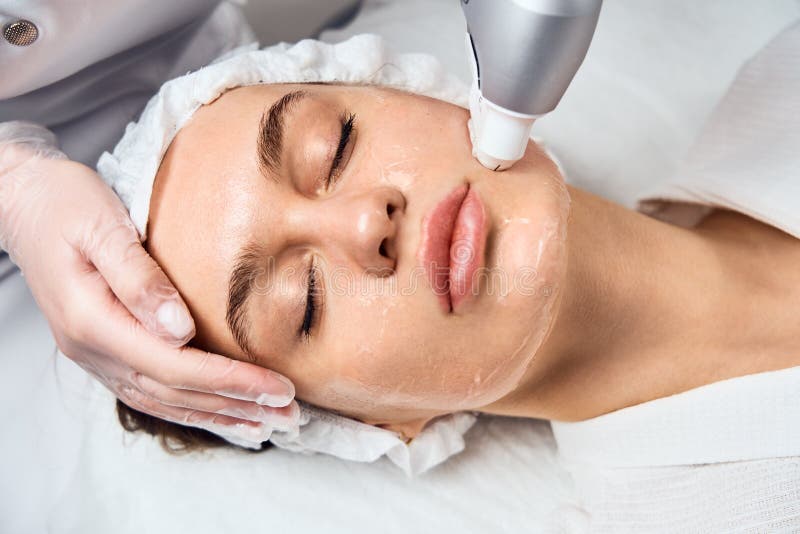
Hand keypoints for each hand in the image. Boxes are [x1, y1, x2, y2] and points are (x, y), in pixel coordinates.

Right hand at [0, 122, 298, 445]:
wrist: (21, 201)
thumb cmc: (63, 203)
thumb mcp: (103, 227)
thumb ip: (140, 278)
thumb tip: (181, 329)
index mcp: (92, 320)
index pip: (175, 366)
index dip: (231, 382)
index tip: (279, 388)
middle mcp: (92, 349)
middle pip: (174, 392)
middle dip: (236, 405)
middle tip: (290, 415)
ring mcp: (95, 354)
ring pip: (163, 400)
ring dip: (217, 415)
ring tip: (266, 425)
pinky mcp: (103, 349)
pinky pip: (149, 391)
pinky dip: (189, 407)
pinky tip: (219, 413)